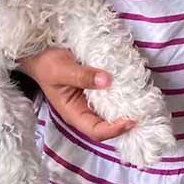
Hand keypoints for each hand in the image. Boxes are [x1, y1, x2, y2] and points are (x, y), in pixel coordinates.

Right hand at [18, 47, 134, 140]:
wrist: (39, 52)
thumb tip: (107, 80)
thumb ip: (82, 76)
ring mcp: (91, 98)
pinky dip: (123, 91)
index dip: (114, 129)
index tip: (131, 119)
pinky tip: (134, 83)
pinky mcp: (96, 86)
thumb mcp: (61, 69)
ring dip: (127, 106)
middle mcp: (84, 109)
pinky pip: (112, 93)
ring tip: (143, 99)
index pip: (96, 131)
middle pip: (108, 124)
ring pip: (112, 110)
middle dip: (126, 121)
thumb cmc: (46, 64)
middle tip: (145, 111)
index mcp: (73, 113)